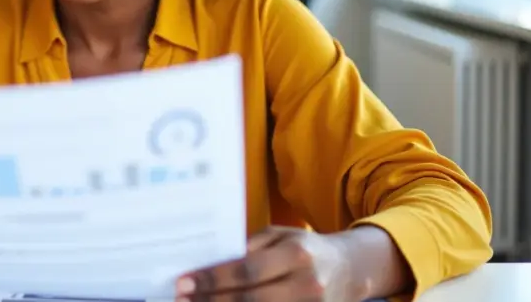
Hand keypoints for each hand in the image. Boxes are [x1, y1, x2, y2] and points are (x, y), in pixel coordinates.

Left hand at [175, 226, 368, 301]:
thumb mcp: (281, 236)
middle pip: (249, 299)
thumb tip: (212, 262)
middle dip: (211, 300)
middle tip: (180, 299)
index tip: (184, 281)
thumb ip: (250, 248)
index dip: (213, 278)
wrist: (351, 269)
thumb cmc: (305, 248)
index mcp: (296, 254)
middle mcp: (306, 284)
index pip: (247, 270)